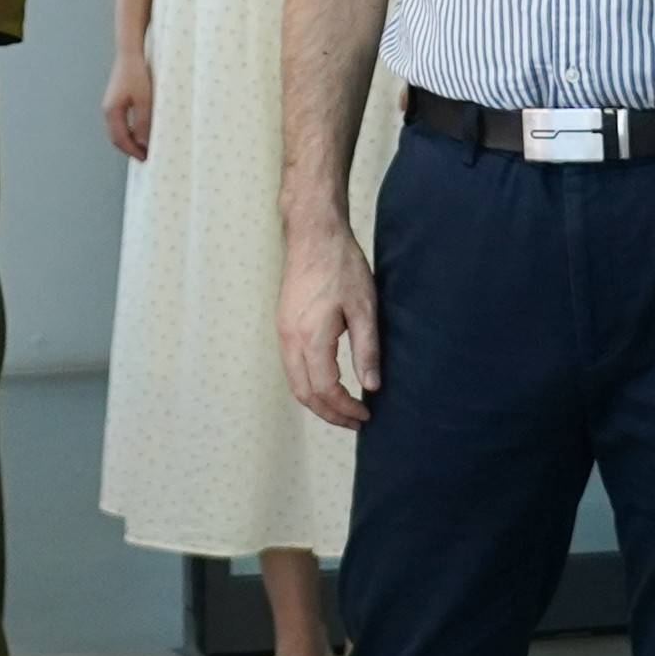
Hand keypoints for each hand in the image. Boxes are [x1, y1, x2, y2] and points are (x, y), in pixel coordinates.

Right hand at [102, 54, 153, 162]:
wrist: (129, 54)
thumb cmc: (137, 75)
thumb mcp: (144, 101)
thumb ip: (143, 123)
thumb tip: (144, 143)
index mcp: (112, 112)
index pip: (120, 139)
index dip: (133, 151)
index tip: (145, 158)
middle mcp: (108, 111)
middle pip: (116, 138)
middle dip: (129, 149)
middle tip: (145, 157)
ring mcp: (110, 106)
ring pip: (117, 131)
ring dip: (129, 141)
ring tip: (143, 147)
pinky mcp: (115, 101)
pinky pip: (119, 123)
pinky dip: (128, 132)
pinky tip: (140, 132)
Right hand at [280, 231, 379, 428]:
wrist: (313, 234)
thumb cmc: (341, 265)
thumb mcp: (364, 307)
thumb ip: (367, 350)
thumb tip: (371, 387)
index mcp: (311, 336)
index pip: (325, 389)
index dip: (345, 409)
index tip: (366, 415)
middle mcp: (290, 338)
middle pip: (304, 393)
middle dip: (329, 414)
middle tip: (355, 421)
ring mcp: (282, 331)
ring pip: (294, 382)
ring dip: (317, 402)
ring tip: (343, 409)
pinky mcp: (283, 325)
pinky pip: (291, 367)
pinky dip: (308, 384)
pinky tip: (328, 384)